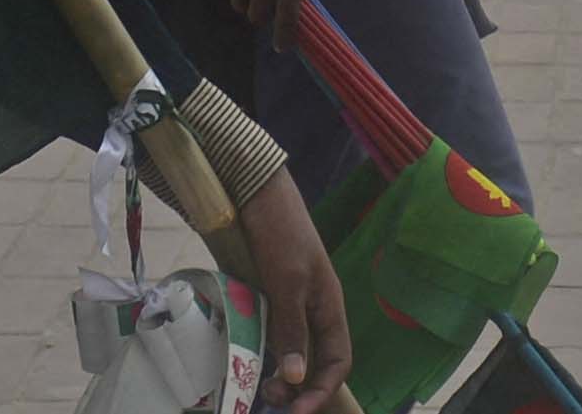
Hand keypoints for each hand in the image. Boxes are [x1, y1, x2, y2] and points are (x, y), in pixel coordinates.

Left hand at [231, 167, 352, 410]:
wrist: (253, 190)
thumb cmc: (279, 232)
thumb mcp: (288, 282)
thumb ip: (292, 329)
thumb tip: (296, 379)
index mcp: (329, 307)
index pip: (338, 362)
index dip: (322, 391)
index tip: (296, 412)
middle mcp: (312, 309)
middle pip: (313, 362)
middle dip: (296, 388)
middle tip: (267, 399)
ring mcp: (288, 303)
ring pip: (289, 351)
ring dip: (276, 374)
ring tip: (256, 385)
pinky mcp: (265, 295)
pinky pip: (267, 334)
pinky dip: (259, 352)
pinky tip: (244, 358)